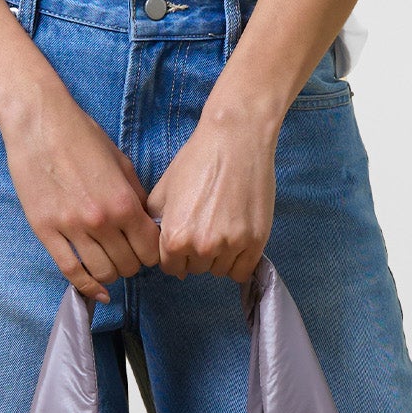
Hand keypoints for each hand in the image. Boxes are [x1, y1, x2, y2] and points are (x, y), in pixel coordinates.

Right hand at [0, 84, 162, 300]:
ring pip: (102, 272)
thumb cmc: (82, 136)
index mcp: (124, 201)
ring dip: (110, 274)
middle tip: (126, 255)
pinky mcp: (45, 231)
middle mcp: (101, 220)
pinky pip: (70, 270)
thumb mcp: (121, 162)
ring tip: (109, 264)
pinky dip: (86, 287)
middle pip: (128, 265)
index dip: (153, 253)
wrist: (39, 122)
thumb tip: (146, 225)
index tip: (146, 250)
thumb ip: (136, 197)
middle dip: (132, 264)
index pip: (151, 249)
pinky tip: (95, 291)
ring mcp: (71, 228)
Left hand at [146, 106, 277, 282]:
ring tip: (222, 228)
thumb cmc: (197, 161)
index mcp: (175, 238)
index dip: (176, 254)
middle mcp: (202, 247)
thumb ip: (155, 224)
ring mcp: (231, 245)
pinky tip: (236, 241)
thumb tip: (159, 249)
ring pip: (220, 271)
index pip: (172, 267)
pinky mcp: (256, 241)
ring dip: (219, 257)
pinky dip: (238, 261)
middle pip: (196, 269)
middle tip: (205, 227)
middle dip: (197, 254)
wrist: (235, 141)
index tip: (185, 239)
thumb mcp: (163, 191)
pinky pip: (243, 271)